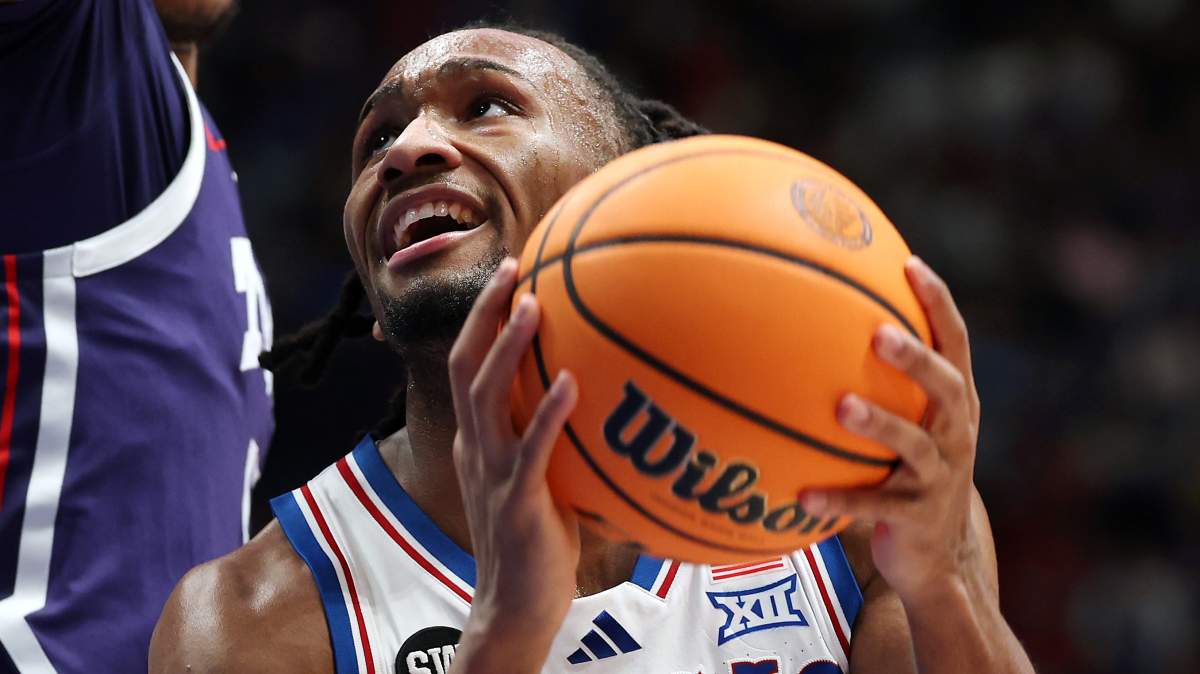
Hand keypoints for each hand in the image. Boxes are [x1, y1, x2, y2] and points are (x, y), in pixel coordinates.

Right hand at [447, 258, 579, 670]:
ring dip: (508, 347)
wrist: (516, 606)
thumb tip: (601, 396)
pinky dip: (546, 413)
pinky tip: (570, 383)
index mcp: (478, 440)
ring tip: (532, 304)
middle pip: (466, 365)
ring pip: (487, 397)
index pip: (468, 365)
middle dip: (485, 312)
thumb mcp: (539, 478)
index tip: (509, 274)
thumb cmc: (538, 540)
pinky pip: (531, 449)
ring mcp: (492, 473)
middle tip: (513, 266)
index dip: (482, 318)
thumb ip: (554, 438)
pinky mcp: (518, 501)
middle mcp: (476, 447)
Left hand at [801, 256, 985, 605]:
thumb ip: (881, 377)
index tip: (910, 265)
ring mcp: (939, 476)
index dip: (939, 303)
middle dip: (915, 358)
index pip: (955, 342)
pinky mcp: (916, 517)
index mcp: (955, 402)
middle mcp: (955, 433)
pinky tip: (801, 496)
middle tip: (878, 334)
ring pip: (913, 445)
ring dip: (879, 424)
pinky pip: (873, 506)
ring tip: (841, 406)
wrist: (937, 553)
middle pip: (945, 385)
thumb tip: (817, 312)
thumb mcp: (910, 421)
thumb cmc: (909, 468)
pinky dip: (839, 500)